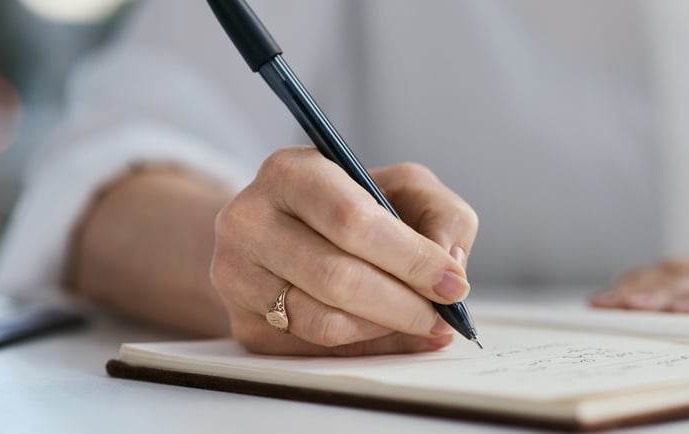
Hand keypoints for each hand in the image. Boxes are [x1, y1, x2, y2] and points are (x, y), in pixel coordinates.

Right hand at [211, 147, 477, 354]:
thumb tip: (449, 264)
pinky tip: (389, 333)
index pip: (352, 221)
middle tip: (442, 315)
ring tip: (419, 322)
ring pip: (324, 322)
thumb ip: (441, 214)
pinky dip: (364, 347)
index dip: (410, 258)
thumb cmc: (353, 207)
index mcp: (289, 172)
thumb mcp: (403, 187)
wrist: (283, 232)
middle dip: (403, 303)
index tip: (452, 282)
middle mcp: (249, 221)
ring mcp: (237, 276)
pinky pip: (313, 350)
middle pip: (337, 277)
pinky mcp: (242, 323)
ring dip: (385, 329)